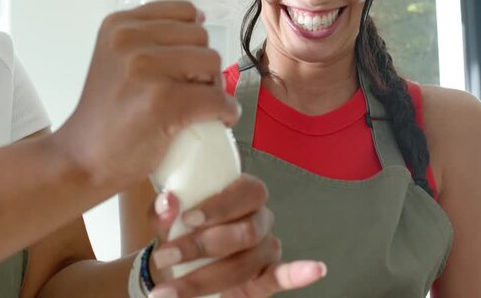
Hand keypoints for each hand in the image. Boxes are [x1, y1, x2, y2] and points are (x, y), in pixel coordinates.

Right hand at [51, 1, 239, 193]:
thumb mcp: (116, 58)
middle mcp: (129, 40)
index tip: (185, 66)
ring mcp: (144, 68)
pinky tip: (216, 121)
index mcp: (119, 25)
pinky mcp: (163, 101)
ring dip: (213, 88)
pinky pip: (217, 98)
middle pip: (201, 38)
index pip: (185, 12)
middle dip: (203, 66)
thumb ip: (148, 38)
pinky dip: (225, 112)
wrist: (83, 159)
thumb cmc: (107, 116)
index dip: (192, 41)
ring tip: (195, 107)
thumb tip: (199, 21)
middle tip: (189, 93)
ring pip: (212, 64)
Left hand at [147, 175, 326, 296]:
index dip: (219, 206)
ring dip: (203, 278)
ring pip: (245, 263)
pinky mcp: (265, 278)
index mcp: (241, 194)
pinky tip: (314, 269)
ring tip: (167, 291)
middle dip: (201, 247)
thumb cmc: (177, 232)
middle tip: (165, 257)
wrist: (176, 265)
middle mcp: (259, 219)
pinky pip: (283, 275)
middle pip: (244, 232)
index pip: (245, 192)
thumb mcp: (166, 219)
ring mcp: (265, 249)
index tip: (187, 219)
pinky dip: (299, 274)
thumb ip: (165, 211)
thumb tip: (168, 203)